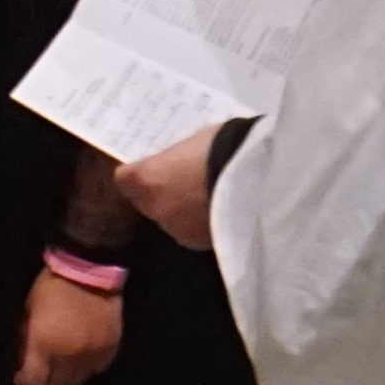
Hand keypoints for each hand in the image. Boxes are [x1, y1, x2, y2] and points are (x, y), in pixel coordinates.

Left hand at [13, 265, 123, 384]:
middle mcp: (69, 355)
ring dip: (68, 376)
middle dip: (46, 383)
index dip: (26, 384)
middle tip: (42, 372)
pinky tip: (82, 354)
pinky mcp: (111, 348)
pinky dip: (87, 366)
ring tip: (63, 363)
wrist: (90, 270)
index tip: (22, 378)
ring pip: (78, 381)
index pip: (34, 383)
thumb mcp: (29, 312)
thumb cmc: (52, 287)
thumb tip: (24, 360)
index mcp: (44, 344)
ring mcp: (92, 354)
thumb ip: (27, 339)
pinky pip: (97, 369)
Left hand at [114, 127, 221, 245]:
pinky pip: (195, 232)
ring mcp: (177, 230)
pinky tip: (221, 213)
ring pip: (171, 220)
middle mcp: (155, 207)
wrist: (260, 177)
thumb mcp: (195, 140)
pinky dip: (203, 224)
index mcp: (146, 178)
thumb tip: (178, 161)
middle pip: (146, 202)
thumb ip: (178, 156)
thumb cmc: (227, 146)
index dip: (139, 172)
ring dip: (182, 212)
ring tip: (208, 199)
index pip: (124, 179)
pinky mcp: (202, 244)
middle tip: (185, 182)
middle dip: (160, 193)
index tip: (152, 166)